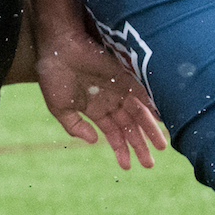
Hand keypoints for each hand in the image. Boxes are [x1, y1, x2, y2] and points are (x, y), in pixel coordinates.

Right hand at [34, 27, 165, 169]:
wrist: (57, 48)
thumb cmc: (53, 76)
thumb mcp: (59, 108)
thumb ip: (74, 126)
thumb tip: (93, 141)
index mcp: (94, 109)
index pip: (112, 133)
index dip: (120, 149)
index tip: (127, 166)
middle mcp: (109, 100)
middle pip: (129, 126)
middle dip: (139, 145)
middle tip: (149, 164)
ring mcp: (117, 88)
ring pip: (138, 113)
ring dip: (149, 130)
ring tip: (160, 147)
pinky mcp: (123, 76)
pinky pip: (141, 93)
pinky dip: (151, 106)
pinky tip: (159, 121)